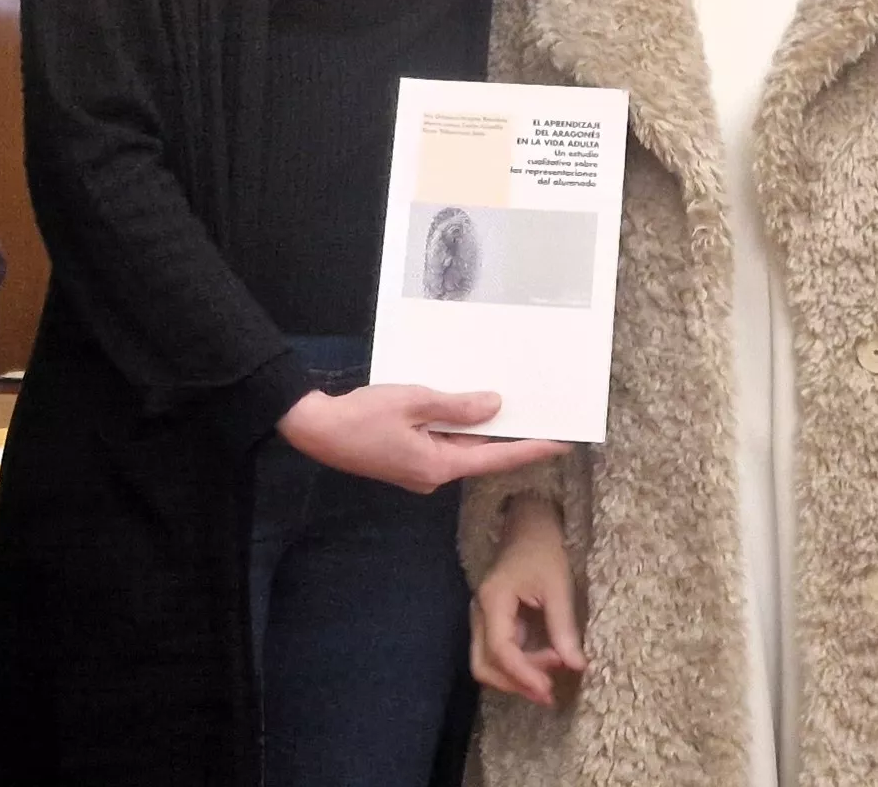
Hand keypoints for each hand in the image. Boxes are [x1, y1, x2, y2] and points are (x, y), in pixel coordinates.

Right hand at [280, 385, 571, 493]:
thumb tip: (495, 407)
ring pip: (460, 449)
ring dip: (481, 431)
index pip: (498, 458)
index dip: (532, 449)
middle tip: (541, 417)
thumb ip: (457, 407)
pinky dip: (457, 429)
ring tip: (510, 407)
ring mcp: (419, 472)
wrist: (315, 430)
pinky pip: (442, 446)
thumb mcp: (414, 402)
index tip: (562, 443)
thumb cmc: (361, 416)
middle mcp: (434, 476)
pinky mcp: (407, 461)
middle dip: (509, 436)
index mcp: (439, 465)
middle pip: (481, 455)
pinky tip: (467, 410)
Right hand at [469, 496, 589, 707]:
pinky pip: (500, 653)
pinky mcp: (494, 621)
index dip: (524, 676)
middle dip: (515, 684)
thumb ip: (563, 627)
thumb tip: (576, 666)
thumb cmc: (545, 548)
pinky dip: (520, 666)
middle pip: (484, 665)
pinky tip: (545, 667)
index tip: (549, 691)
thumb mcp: (559, 585)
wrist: (531, 524)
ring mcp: (484, 618)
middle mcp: (479, 613)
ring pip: (488, 663)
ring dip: (518, 677)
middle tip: (550, 693)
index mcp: (493, 601)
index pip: (500, 651)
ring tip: (551, 681)